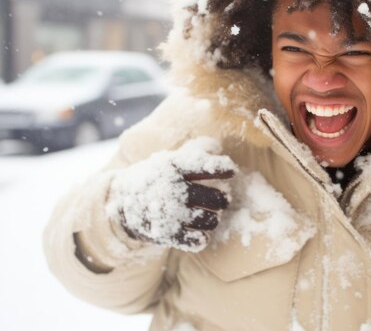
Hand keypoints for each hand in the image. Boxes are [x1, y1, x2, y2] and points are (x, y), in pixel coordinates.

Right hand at [106, 137, 237, 251]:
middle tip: (221, 200)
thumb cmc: (155, 177)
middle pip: (215, 198)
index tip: (232, 171)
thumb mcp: (170, 160)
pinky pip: (195, 241)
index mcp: (175, 168)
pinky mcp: (164, 234)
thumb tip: (217, 146)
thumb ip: (194, 151)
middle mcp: (172, 189)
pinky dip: (201, 238)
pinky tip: (200, 233)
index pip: (205, 166)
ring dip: (214, 218)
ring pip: (210, 220)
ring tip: (211, 215)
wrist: (121, 200)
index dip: (222, 168)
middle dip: (223, 200)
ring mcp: (168, 212)